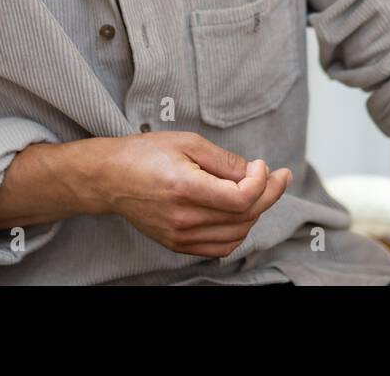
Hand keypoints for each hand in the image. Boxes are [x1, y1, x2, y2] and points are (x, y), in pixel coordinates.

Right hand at [92, 131, 292, 257]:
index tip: (261, 165)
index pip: (241, 199)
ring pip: (237, 234)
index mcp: (185, 188)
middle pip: (244, 217)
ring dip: (255, 213)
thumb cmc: (146, 154)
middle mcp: (184, 218)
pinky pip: (220, 247)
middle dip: (268, 194)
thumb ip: (225, 160)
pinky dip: (238, 232)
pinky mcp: (178, 244)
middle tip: (278, 176)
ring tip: (259, 191)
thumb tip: (255, 172)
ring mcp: (180, 236)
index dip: (261, 182)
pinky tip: (240, 213)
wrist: (111, 178)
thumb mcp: (187, 143)